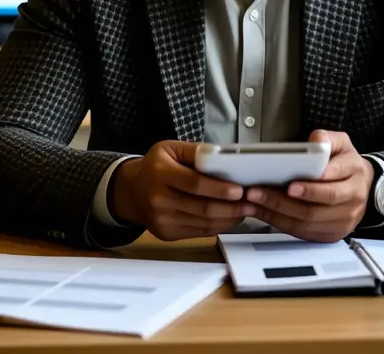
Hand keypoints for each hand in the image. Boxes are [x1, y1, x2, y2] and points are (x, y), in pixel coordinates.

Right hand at [111, 140, 252, 240]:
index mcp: (161, 174)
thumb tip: (223, 158)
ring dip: (229, 218)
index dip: (219, 189)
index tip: (240, 190)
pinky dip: (218, 226)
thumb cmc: (154, 167)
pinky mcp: (167, 234)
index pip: (195, 184)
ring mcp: (163, 221)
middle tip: (252, 202)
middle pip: (202, 208)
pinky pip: (199, 232)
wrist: (130, 192)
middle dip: (232, 207)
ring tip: (246, 210)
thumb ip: (196, 151)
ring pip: (204, 223)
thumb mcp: (169, 149)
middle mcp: (160, 200)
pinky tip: (230, 217)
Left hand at [245, 130, 373, 242]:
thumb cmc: (345, 164)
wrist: (362, 187)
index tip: (290, 185)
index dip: (311, 186)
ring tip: (254, 202)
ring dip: (277, 213)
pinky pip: (304, 232)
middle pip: (316, 207)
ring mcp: (344, 220)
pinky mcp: (332, 233)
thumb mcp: (342, 144)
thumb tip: (316, 140)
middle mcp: (352, 199)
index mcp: (354, 173)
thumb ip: (328, 139)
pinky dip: (280, 223)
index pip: (333, 181)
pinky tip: (263, 212)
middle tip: (258, 192)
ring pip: (307, 222)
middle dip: (284, 201)